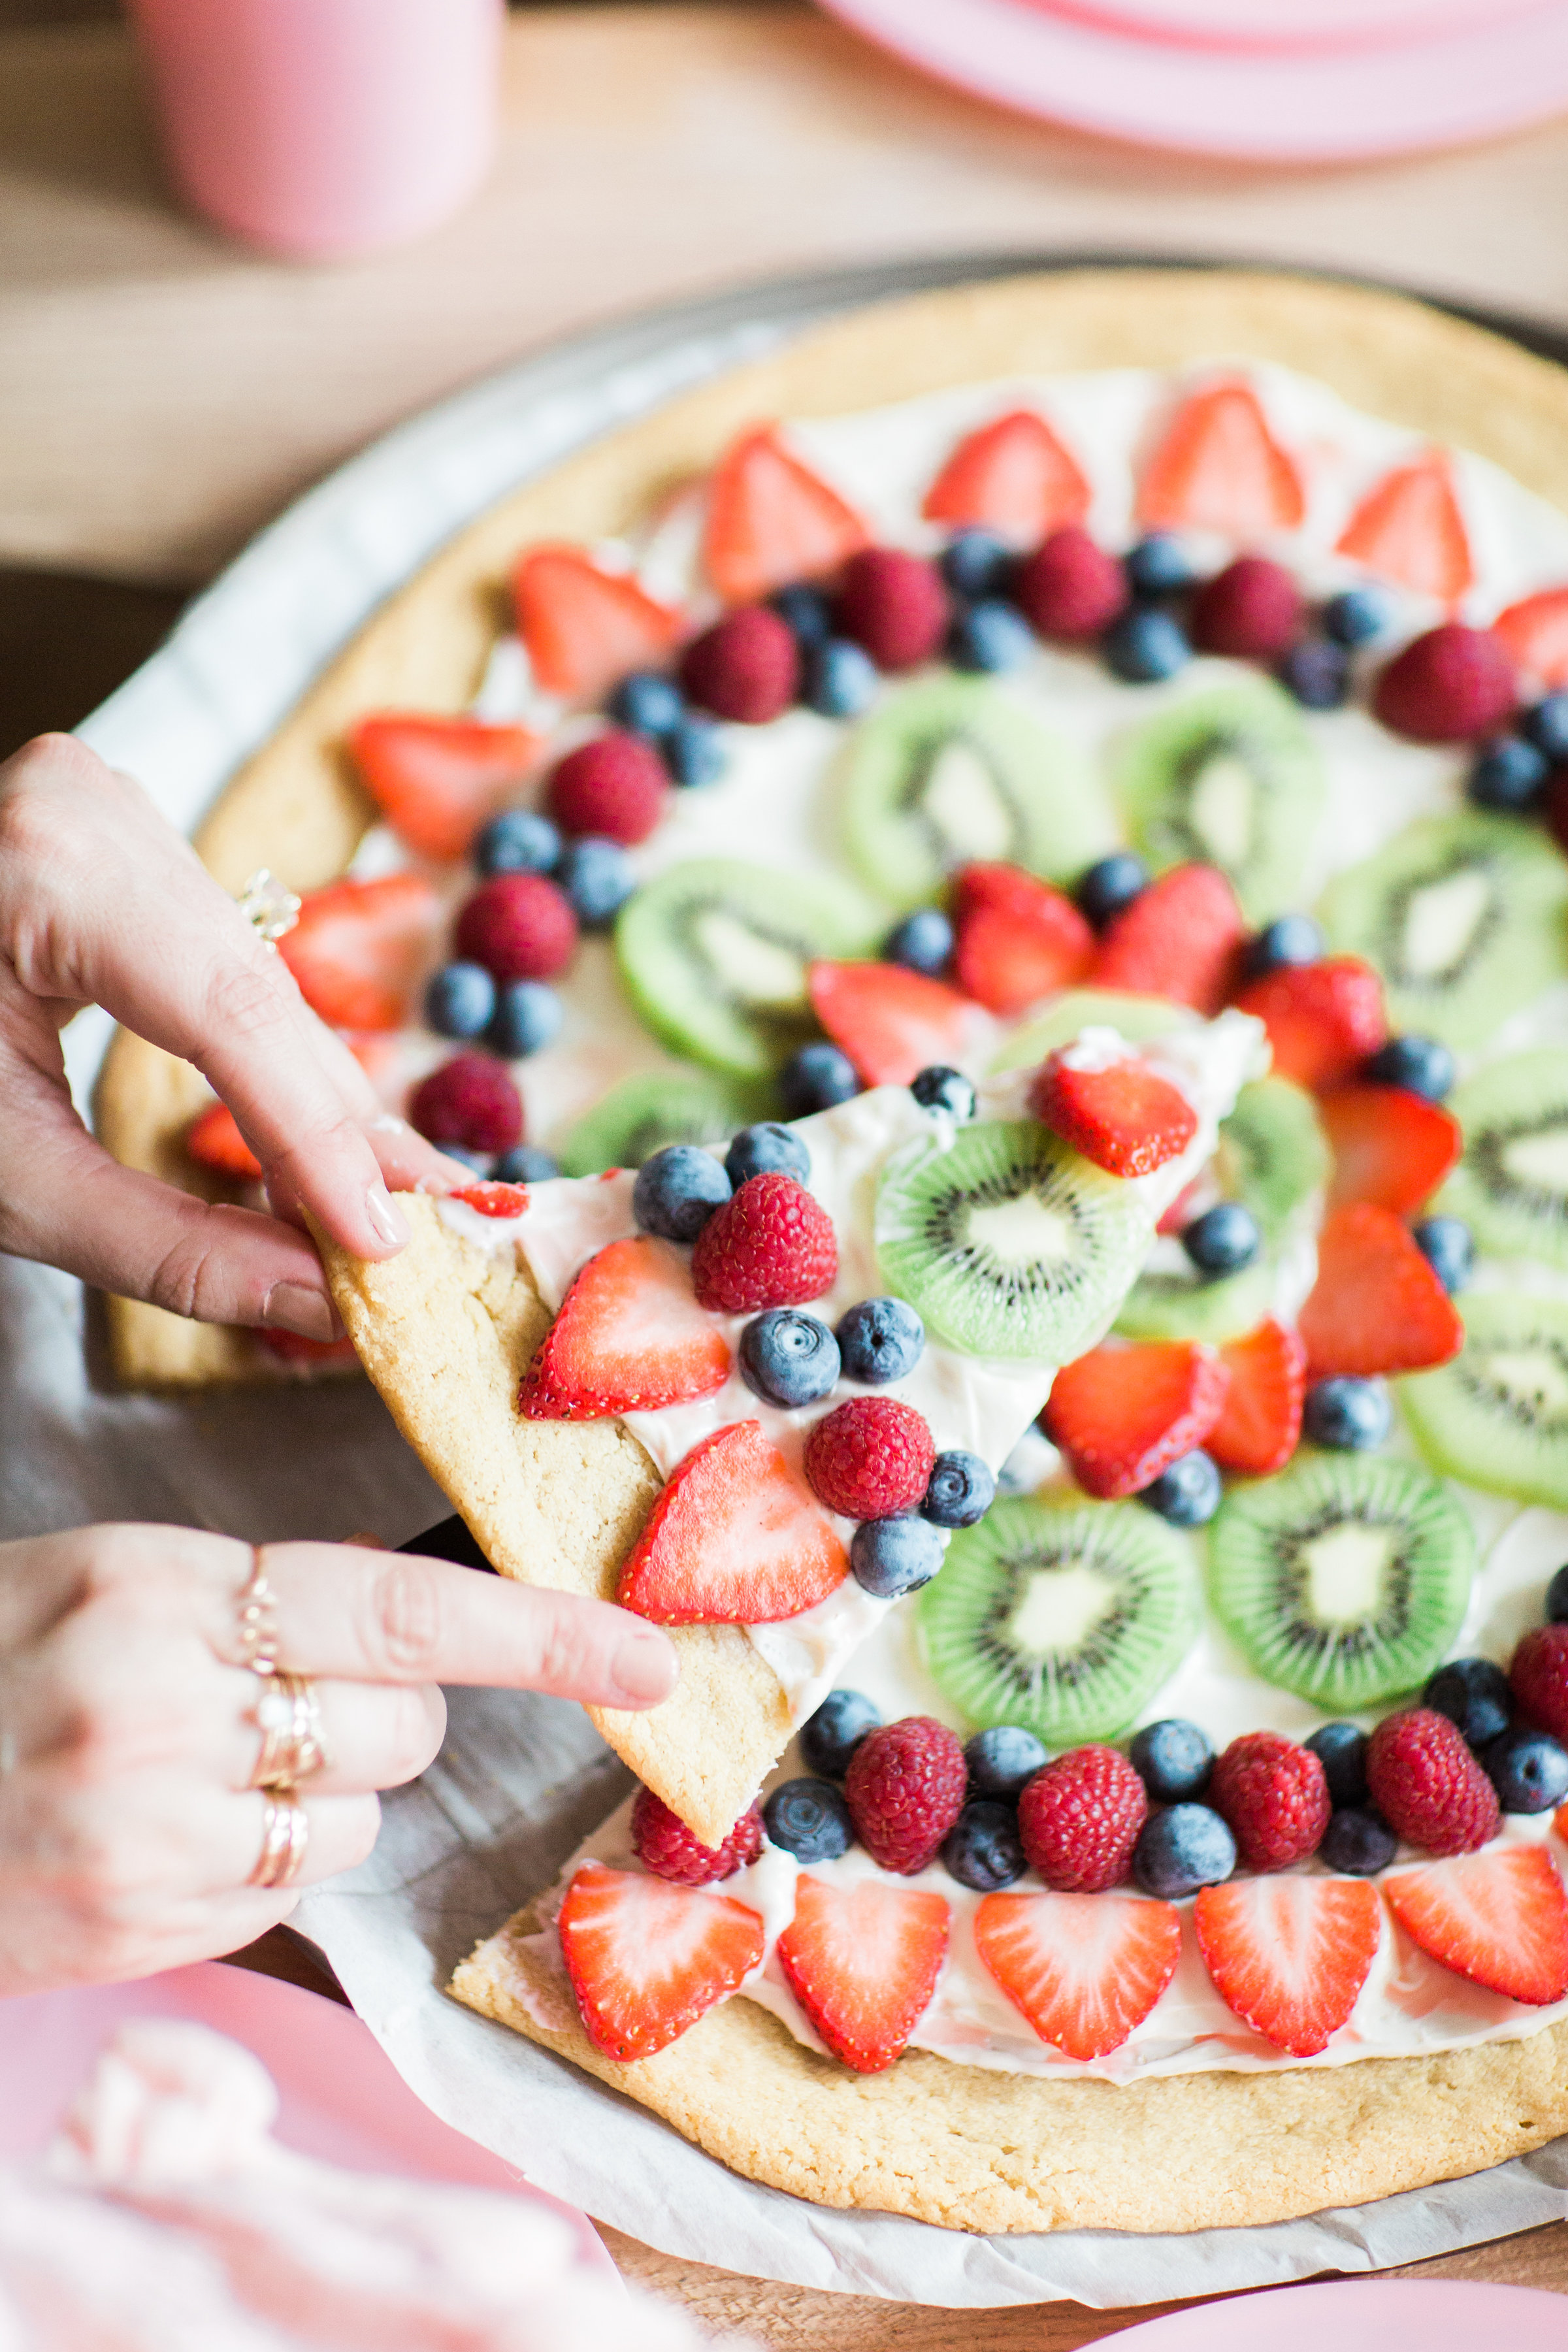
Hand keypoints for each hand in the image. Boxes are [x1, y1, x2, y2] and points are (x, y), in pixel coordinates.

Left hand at [0, 733, 463, 1339]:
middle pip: (257, 994)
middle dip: (341, 1135)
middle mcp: (91, 806)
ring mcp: (111, 809)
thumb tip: (320, 1304)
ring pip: (255, 980)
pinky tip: (327, 1142)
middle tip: (434, 1241)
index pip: (227, 1009)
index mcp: (45, 861)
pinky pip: (225, 961)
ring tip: (392, 1211)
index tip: (392, 1246)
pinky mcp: (122, 838)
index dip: (322, 1137)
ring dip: (318, 1106)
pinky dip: (271, 1059)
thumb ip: (168, 1245)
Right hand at [0, 1524, 677, 1995]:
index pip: (405, 1610)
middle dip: (381, 1712)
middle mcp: (162, 1706)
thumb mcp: (99, 1580)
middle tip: (282, 1696)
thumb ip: (254, 1596)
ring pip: (360, 1818)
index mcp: (155, 1584)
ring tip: (201, 1770)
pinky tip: (166, 1833)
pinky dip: (260, 1865)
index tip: (646, 1658)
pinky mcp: (144, 1931)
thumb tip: (412, 1617)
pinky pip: (290, 1894)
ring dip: (319, 1795)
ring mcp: (151, 1835)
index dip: (546, 1634)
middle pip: (405, 1721)